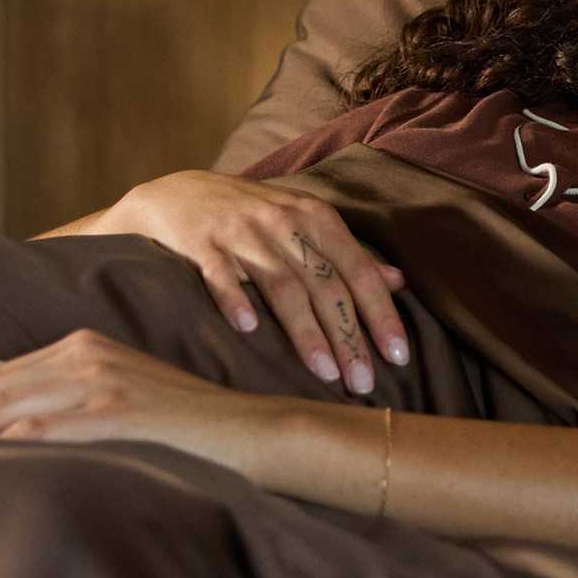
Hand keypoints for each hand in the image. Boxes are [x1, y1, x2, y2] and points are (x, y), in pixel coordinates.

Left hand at [0, 327, 280, 469]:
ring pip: (3, 405)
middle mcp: (84, 354)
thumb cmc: (192, 427)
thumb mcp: (127, 397)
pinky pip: (37, 430)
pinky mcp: (113, 413)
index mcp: (84, 344)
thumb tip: (14, 434)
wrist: (252, 432)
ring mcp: (98, 382)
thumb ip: (75, 402)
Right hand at [90, 169, 411, 397]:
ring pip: (282, 285)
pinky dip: (235, 299)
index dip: (380, 314)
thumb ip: (347, 254)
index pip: (358, 271)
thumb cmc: (252, 216)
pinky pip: (221, 274)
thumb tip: (398, 282)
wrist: (179, 194)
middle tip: (363, 383)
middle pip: (325, 285)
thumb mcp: (304, 223)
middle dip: (348, 336)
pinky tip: (249, 330)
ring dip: (306, 331)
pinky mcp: (202, 243)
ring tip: (324, 374)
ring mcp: (241, 232)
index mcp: (315, 218)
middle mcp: (284, 222)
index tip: (399, 356)